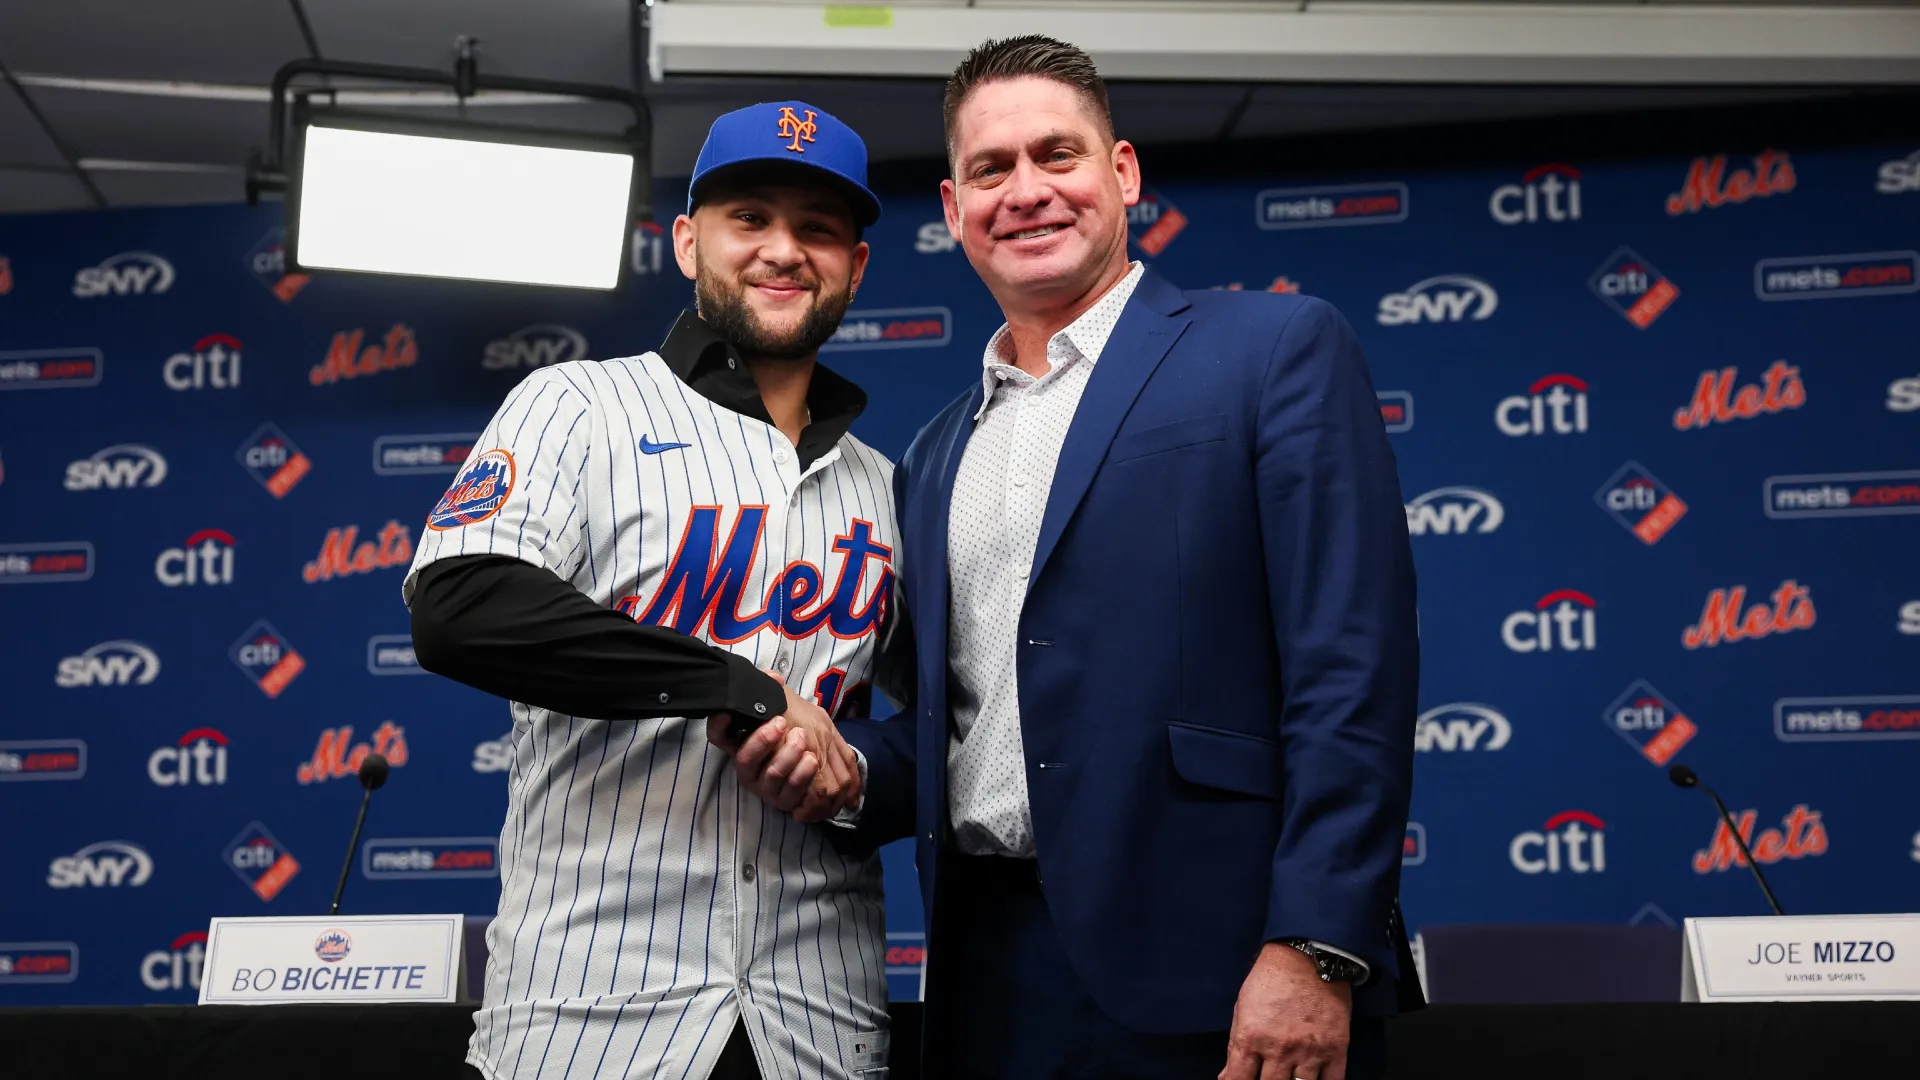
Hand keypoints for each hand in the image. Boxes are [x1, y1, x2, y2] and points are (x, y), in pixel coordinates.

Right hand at [706, 680, 860, 822]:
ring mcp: (765, 787)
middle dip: (763, 741)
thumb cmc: (794, 732)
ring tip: (804, 743)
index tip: (726, 712)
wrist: (818, 761)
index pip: (718, 735)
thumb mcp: (787, 710)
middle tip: (782, 723)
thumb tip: (772, 676)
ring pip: (771, 777)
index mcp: (741, 744)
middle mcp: (749, 768)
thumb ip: (776, 695)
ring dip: (787, 759)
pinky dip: (802, 779)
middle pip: (745, 759)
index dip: (718, 726)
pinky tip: (812, 761)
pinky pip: (791, 796)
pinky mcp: (784, 802)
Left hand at [1220, 943, 1352, 1079]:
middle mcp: (1280, 1049)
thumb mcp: (1243, 1008)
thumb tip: (1228, 1077)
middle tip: (1269, 1077)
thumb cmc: (1271, 979)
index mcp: (1252, 1038)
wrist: (1308, 956)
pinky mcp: (1336, 1049)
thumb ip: (1235, 1046)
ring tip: (1289, 1077)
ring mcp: (1310, 1052)